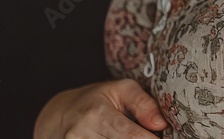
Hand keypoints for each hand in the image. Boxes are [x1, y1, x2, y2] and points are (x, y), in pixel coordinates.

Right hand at [34, 78, 168, 138]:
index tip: (163, 137)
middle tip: (151, 135)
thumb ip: (143, 104)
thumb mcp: (122, 89)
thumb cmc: (97, 99)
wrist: (60, 114)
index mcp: (97, 114)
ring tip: (133, 134)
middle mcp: (81, 134)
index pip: (131, 136)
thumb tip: (161, 124)